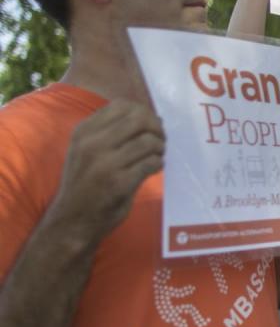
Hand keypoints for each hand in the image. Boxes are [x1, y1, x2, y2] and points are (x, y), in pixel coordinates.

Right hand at [48, 100, 164, 242]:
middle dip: (157, 128)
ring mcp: (104, 163)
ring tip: (158, 156)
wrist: (72, 221)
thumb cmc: (86, 184)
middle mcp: (91, 144)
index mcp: (84, 131)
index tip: (151, 127)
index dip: (144, 113)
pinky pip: (151, 163)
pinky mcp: (118, 183)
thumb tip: (152, 117)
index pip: (123, 106)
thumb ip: (111, 132)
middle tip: (161, 141)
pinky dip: (158, 164)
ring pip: (148, 141)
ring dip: (160, 148)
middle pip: (139, 119)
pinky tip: (154, 169)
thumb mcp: (87, 151)